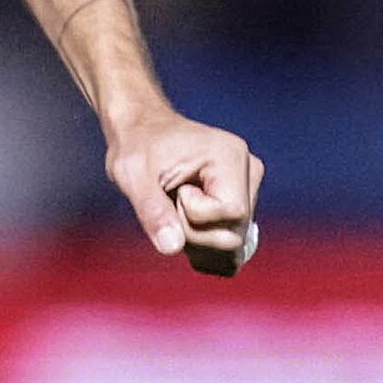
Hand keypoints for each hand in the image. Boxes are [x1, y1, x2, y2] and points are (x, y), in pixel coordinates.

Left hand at [104, 108, 262, 273]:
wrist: (143, 133)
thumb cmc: (137, 145)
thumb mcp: (133, 175)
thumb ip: (153, 211)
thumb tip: (172, 247)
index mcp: (230, 156)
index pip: (232, 213)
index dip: (195, 216)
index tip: (174, 190)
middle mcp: (249, 171)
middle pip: (234, 236)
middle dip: (193, 233)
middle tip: (171, 201)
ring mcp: (249, 189)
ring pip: (232, 247)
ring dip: (196, 241)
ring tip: (177, 207)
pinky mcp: (242, 206)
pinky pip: (230, 249)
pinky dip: (203, 247)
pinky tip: (185, 223)